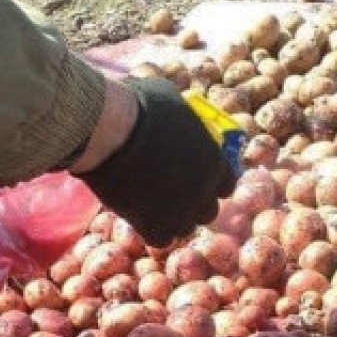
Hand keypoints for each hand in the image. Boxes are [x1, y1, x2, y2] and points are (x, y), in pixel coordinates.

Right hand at [76, 77, 238, 247]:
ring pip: (185, 227)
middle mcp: (205, 190)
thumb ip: (181, 115)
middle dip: (192, 204)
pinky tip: (137, 216)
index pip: (226, 183)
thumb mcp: (170, 97)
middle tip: (170, 194)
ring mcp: (182, 211)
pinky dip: (150, 230)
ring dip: (171, 219)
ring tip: (149, 206)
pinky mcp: (156, 226)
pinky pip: (160, 238)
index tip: (194, 179)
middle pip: (208, 209)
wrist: (110, 131)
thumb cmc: (139, 106)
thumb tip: (175, 110)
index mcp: (214, 161)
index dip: (210, 183)